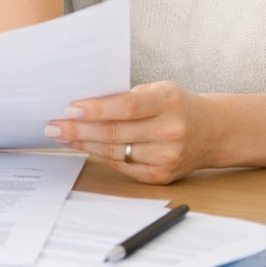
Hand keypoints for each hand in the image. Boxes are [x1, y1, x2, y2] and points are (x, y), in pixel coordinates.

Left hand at [44, 81, 222, 184]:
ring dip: (84, 143)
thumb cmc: (176, 105)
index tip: (69, 108)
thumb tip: (83, 104)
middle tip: (53, 126)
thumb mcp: (158, 90)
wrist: (212, 132)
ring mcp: (167, 157)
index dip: (96, 109)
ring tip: (63, 135)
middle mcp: (170, 132)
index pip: (126, 107)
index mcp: (169, 102)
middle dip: (78, 129)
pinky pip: (123, 166)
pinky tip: (87, 146)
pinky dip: (102, 156)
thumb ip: (127, 97)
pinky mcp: (161, 176)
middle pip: (115, 133)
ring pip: (114, 152)